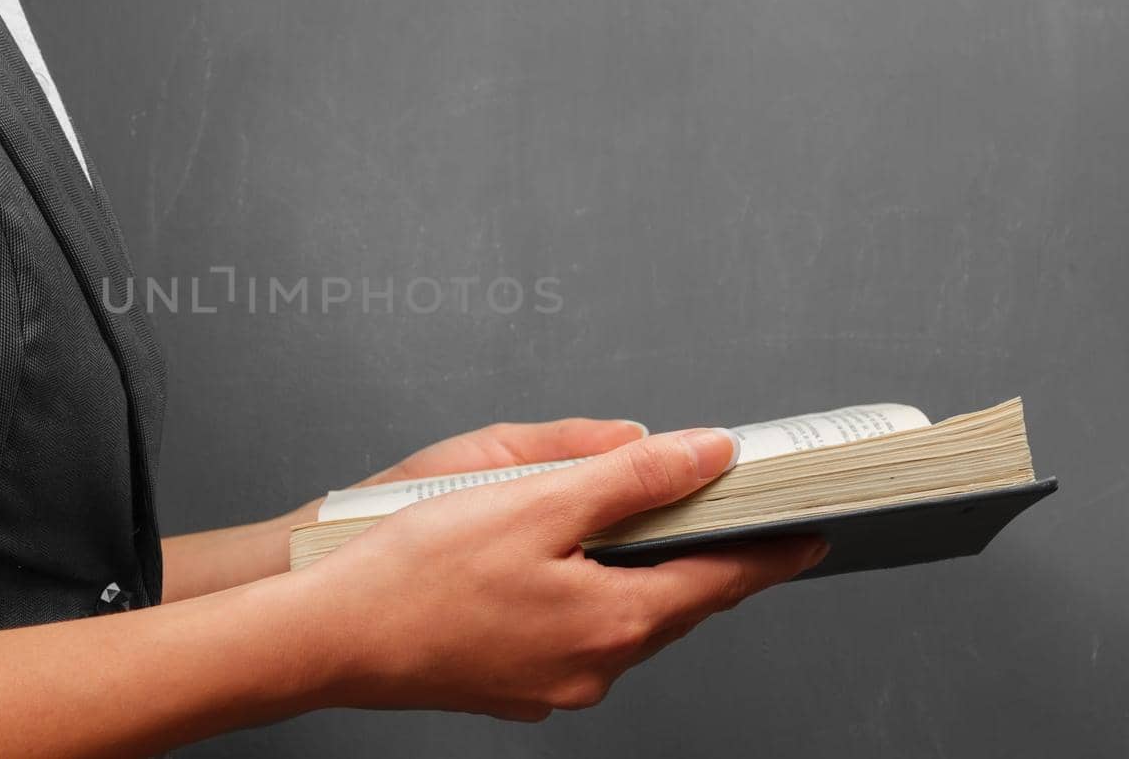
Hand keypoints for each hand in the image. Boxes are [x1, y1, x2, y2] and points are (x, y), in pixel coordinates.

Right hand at [295, 426, 825, 720]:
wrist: (329, 638)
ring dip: (645, 581)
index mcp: (614, 621)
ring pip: (625, 624)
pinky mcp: (514, 687)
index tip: (810, 535)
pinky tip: (568, 571)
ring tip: (652, 536)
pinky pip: (577, 639)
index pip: (723, 581)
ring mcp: (552, 684)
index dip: (771, 553)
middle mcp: (594, 667)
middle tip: (736, 524)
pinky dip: (592, 602)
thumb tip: (707, 454)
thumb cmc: (418, 570)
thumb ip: (631, 478)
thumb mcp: (535, 501)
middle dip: (709, 564)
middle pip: (677, 607)